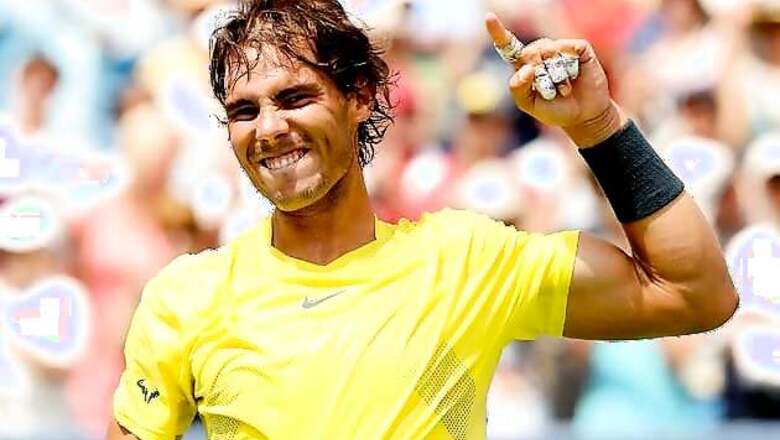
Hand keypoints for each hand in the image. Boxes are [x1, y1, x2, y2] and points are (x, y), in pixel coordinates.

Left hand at [485, 13, 624, 146]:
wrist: (583, 116)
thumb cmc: (554, 109)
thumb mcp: (529, 104)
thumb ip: (519, 88)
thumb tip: (527, 68)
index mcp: (524, 65)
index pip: (508, 46)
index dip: (498, 32)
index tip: (489, 18)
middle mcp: (541, 53)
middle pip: (529, 51)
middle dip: (538, 74)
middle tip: (549, 91)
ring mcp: (560, 49)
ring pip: (549, 51)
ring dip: (555, 76)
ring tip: (563, 88)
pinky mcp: (578, 48)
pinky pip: (568, 49)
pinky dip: (568, 68)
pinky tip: (573, 78)